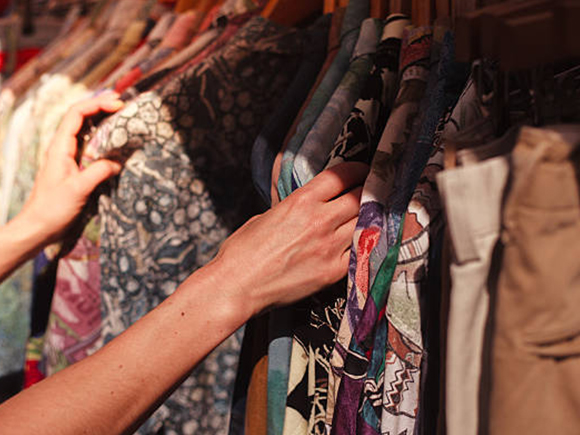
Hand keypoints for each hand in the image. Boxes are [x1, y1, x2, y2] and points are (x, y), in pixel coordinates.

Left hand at [19, 92, 124, 244]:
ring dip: (103, 121)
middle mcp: (63, 147)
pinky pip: (90, 146)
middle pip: (81, 117)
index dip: (97, 104)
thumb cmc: (52, 208)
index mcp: (60, 147)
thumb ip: (98, 172)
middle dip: (101, 107)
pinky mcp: (75, 168)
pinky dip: (104, 138)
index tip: (118, 104)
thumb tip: (118, 161)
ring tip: (123, 117)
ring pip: (86, 130)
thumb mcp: (78, 190)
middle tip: (124, 104)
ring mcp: (68, 157)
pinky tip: (116, 141)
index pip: (76, 114)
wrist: (38, 227)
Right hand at [203, 162, 368, 317]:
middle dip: (367, 192)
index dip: (357, 170)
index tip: (361, 172)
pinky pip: (361, 251)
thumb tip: (307, 207)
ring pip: (366, 223)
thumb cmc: (243, 251)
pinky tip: (363, 241)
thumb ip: (293, 207)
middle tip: (370, 192)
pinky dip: (365, 243)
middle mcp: (319, 221)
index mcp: (301, 201)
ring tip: (370, 216)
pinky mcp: (332, 272)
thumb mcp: (266, 216)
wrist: (237, 286)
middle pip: (360, 197)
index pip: (342, 176)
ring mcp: (329, 247)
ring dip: (369, 217)